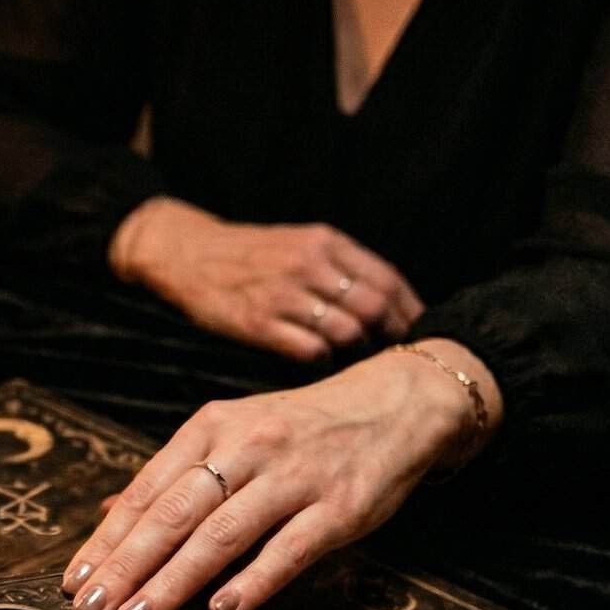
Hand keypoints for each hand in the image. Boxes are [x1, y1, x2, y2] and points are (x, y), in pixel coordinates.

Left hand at [63, 342, 499, 609]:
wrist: (396, 404)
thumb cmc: (301, 431)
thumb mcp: (232, 435)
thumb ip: (173, 479)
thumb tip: (105, 513)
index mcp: (210, 430)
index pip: (146, 491)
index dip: (107, 539)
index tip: (72, 583)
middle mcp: (246, 448)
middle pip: (174, 514)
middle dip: (126, 567)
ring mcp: (293, 477)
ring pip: (221, 534)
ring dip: (174, 582)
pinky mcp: (339, 508)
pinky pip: (289, 548)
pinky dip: (254, 580)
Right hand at [109, 197, 424, 359]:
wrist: (189, 254)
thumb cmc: (251, 256)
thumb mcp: (300, 244)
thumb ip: (339, 268)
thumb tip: (386, 306)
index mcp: (325, 243)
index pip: (386, 280)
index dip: (409, 311)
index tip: (420, 333)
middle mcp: (308, 265)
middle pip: (373, 308)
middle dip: (390, 337)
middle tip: (395, 358)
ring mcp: (282, 295)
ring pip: (345, 333)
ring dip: (357, 355)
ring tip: (360, 366)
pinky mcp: (257, 324)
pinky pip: (309, 351)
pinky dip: (323, 362)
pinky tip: (322, 365)